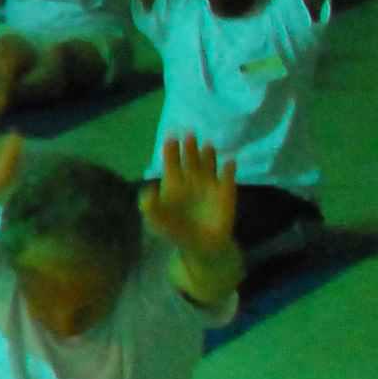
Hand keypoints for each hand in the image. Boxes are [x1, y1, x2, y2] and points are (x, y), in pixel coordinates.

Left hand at [145, 135, 240, 254]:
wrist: (200, 244)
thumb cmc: (175, 229)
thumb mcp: (156, 220)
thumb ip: (149, 206)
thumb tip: (147, 190)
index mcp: (173, 183)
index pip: (171, 163)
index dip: (170, 151)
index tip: (170, 137)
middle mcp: (191, 179)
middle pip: (190, 160)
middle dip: (189, 148)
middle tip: (189, 134)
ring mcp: (209, 184)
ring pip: (209, 165)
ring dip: (208, 155)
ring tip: (207, 145)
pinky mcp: (226, 193)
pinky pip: (228, 179)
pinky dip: (229, 171)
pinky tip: (230, 162)